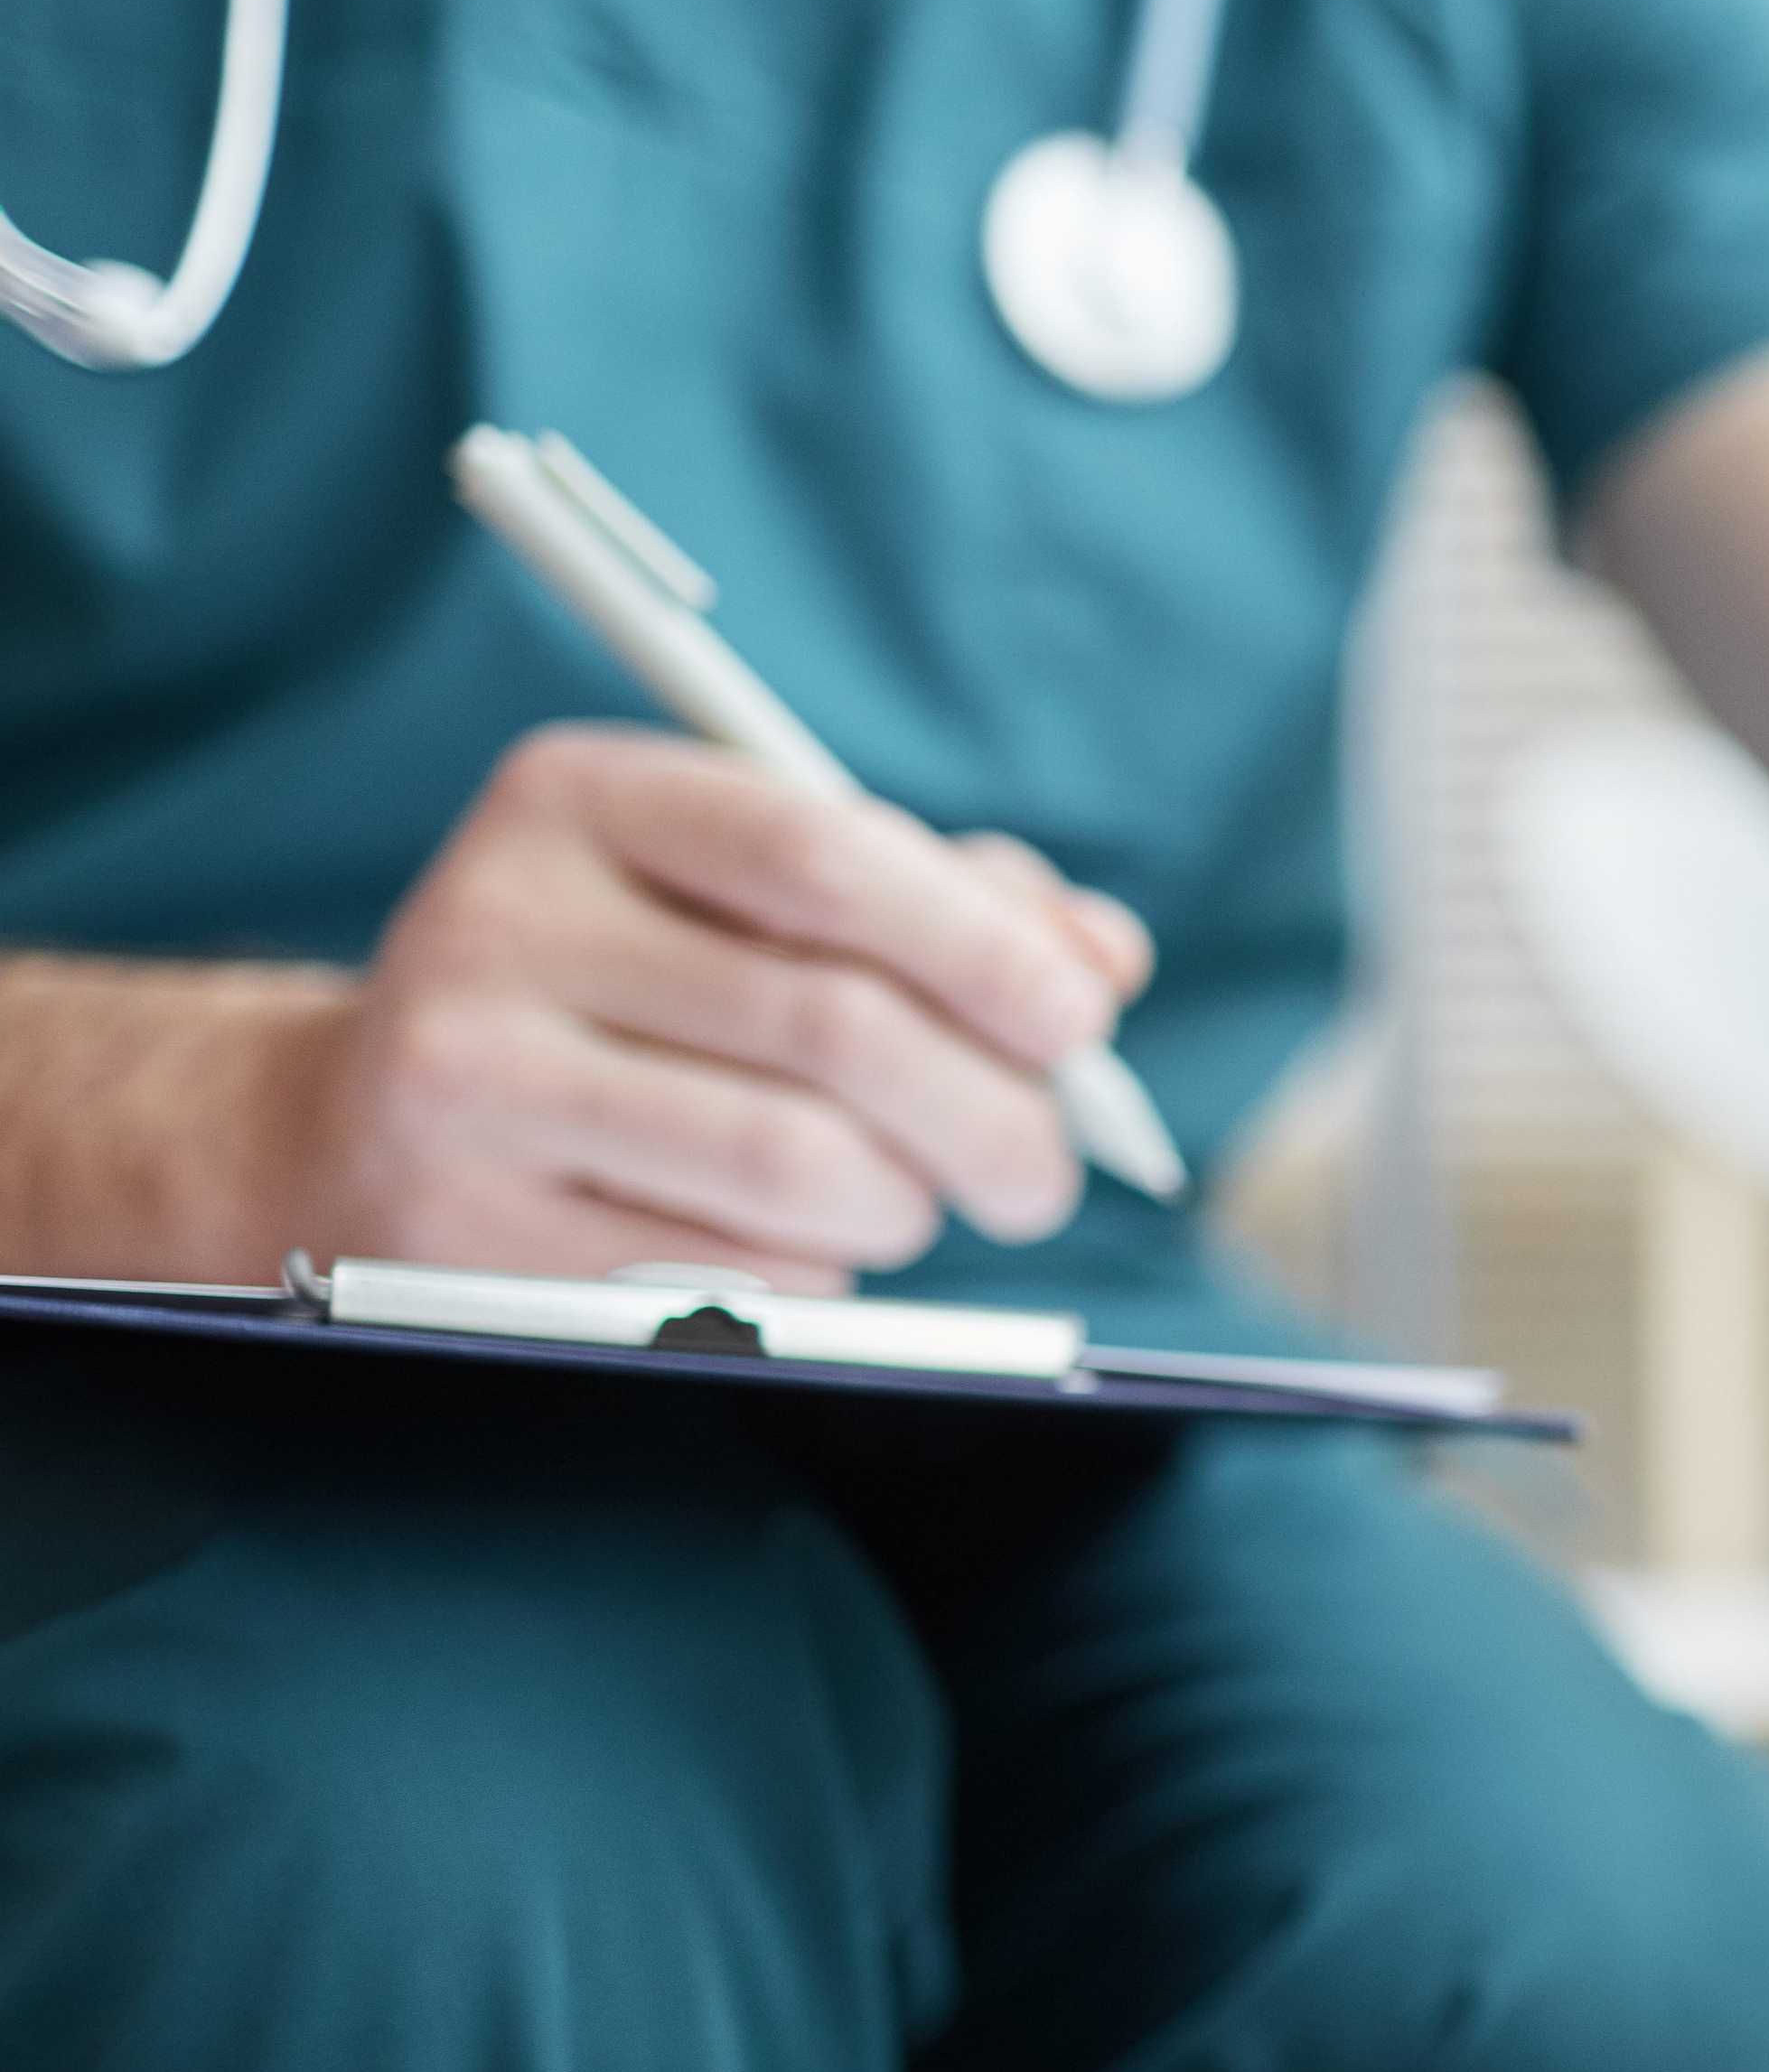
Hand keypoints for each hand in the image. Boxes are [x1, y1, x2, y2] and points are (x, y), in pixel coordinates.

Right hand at [263, 724, 1153, 1290]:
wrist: (364, 1124)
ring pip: (797, 1166)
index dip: (982, 947)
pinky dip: (815, 1274)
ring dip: (907, 1204)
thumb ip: (942, 907)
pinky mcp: (463, 1232)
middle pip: (836, 1028)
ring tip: (911, 1201)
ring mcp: (467, 1081)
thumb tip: (1101, 960)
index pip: (823, 854)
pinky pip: (729, 1274)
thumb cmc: (629, 996)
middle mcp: (501, 919)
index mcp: (582, 798)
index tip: (1081, 1025)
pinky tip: (789, 1245)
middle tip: (1043, 1174)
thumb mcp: (754, 902)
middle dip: (994, 1116)